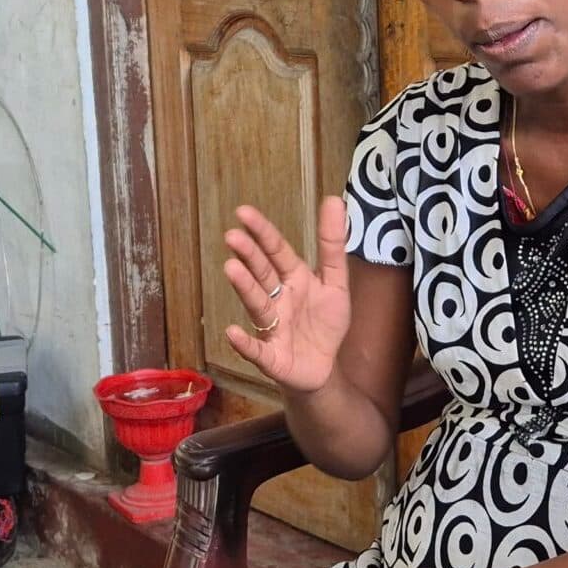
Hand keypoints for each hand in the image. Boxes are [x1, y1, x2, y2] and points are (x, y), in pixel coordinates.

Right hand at [223, 198, 351, 394]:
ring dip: (245, 288)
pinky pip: (256, 350)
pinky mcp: (271, 357)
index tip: (243, 212)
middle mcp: (277, 299)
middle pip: (263, 274)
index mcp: (294, 279)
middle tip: (233, 236)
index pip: (277, 251)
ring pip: (258, 305)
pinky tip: (232, 332)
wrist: (324, 368)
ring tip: (231, 269)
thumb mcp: (336, 281)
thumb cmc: (324, 323)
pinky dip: (244, 343)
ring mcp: (271, 328)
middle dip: (249, 256)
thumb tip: (334, 199)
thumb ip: (333, 244)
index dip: (263, 233)